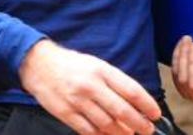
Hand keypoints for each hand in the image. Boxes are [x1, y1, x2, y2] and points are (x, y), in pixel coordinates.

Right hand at [19, 39, 161, 134]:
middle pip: (122, 110)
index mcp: (101, 70)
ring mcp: (77, 100)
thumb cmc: (71, 65)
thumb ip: (114, 82)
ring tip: (128, 134)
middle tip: (146, 130)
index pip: (131, 90)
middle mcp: (91, 85)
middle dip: (139, 124)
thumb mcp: (95, 65)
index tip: (155, 114)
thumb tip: (133, 103)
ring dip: (121, 133)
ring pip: (107, 124)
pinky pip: (88, 131)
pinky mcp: (66, 113)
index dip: (147, 105)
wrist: (38, 64)